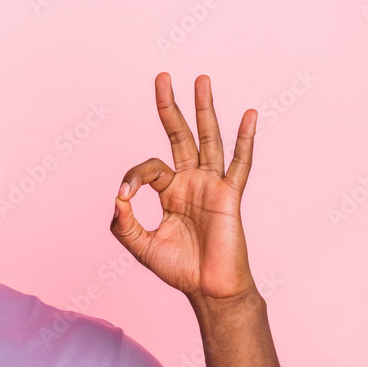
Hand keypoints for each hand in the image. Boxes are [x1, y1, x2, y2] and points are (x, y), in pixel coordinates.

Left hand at [111, 73, 257, 303]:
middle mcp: (190, 182)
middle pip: (179, 136)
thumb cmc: (179, 269)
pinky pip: (240, 163)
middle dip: (169, 107)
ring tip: (201, 79)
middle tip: (162, 77)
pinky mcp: (230, 195)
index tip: (124, 198)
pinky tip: (249, 115)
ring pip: (208, 139)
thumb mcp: (142, 247)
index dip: (133, 177)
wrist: (209, 289)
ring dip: (204, 110)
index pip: (148, 168)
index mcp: (170, 192)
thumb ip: (124, 225)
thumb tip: (118, 199)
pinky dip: (245, 139)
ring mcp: (211, 185)